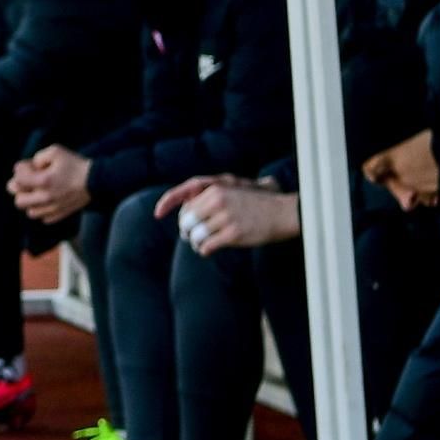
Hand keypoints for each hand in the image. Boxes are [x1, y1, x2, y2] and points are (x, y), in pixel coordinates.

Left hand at [9, 145, 92, 224]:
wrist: (97, 181)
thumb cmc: (76, 165)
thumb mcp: (56, 152)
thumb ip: (38, 157)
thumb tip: (31, 167)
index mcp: (43, 181)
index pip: (18, 179)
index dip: (20, 170)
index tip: (28, 166)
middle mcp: (46, 198)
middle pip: (19, 201)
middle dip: (20, 190)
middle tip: (27, 181)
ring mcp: (53, 208)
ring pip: (30, 212)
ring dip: (30, 202)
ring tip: (37, 192)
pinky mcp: (61, 214)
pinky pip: (44, 218)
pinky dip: (42, 210)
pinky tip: (48, 200)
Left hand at [153, 176, 301, 254]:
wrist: (282, 212)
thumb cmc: (256, 203)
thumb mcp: (232, 190)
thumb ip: (209, 196)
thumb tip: (185, 208)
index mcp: (215, 189)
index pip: (183, 201)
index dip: (167, 206)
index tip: (156, 213)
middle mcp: (218, 201)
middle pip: (186, 220)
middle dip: (185, 230)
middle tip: (190, 236)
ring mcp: (225, 218)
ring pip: (195, 234)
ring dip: (195, 242)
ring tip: (200, 244)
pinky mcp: (233, 234)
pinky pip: (207, 246)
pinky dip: (204, 250)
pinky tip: (208, 250)